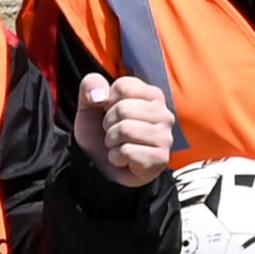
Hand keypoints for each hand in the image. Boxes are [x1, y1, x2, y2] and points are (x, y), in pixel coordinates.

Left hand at [76, 69, 176, 188]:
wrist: (101, 168)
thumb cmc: (100, 133)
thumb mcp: (89, 105)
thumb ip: (90, 85)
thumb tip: (99, 96)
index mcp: (152, 95)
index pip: (124, 86)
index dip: (107, 101)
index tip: (110, 112)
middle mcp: (164, 114)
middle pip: (124, 109)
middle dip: (108, 124)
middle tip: (113, 133)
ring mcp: (165, 137)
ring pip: (126, 130)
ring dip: (111, 141)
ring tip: (117, 145)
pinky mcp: (160, 158)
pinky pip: (127, 151)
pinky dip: (116, 157)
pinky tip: (123, 160)